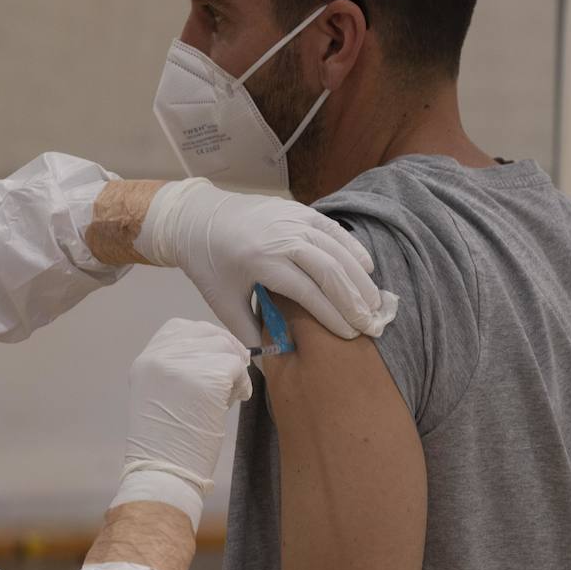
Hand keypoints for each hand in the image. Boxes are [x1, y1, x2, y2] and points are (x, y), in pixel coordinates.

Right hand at [123, 319, 252, 491]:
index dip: (203, 339)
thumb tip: (214, 353)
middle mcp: (160, 357)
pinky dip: (242, 383)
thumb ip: (177, 368)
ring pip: (225, 348)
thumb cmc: (166, 441)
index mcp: (145, 360)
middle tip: (233, 372)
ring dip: (234, 369)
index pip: (178, 327)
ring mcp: (183, 365)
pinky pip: (237, 367)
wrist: (164, 470)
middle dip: (225, 350)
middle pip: (206, 333)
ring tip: (229, 392)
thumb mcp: (158, 393)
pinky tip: (237, 399)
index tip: (215, 357)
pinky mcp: (207, 378)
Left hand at [135, 179, 381, 346]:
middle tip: (370, 324)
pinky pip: (332, 229)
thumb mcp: (223, 304)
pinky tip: (367, 268)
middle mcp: (281, 237)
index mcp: (261, 261)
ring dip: (359, 277)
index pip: (307, 292)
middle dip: (353, 301)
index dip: (332, 315)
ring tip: (374, 303)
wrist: (196, 219)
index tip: (349, 335)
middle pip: (329, 271)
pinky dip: (352, 248)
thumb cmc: (209, 266)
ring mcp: (291, 219)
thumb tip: (276, 360)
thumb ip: (250, 332)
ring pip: (336, 249)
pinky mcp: (297, 210)